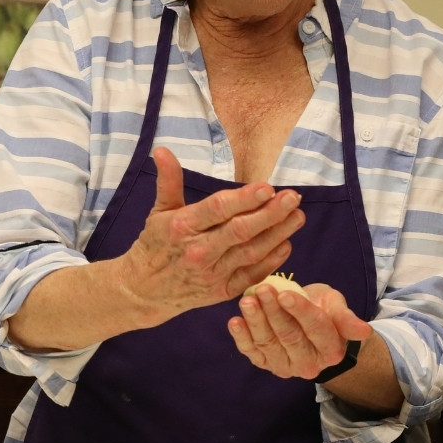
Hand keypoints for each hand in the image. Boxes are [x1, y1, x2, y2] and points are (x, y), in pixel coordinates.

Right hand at [115, 148, 304, 322]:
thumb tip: (162, 151)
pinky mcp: (222, 292)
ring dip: (278, 234)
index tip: (268, 188)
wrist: (144, 290)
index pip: (218, 210)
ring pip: (251, 253)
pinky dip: (271, 261)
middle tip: (293, 198)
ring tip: (298, 217)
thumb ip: (168, 181)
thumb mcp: (159, 211)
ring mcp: (212, 274)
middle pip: (240, 231)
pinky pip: (251, 275)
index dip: (244, 199)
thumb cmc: (155, 245)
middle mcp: (199, 251)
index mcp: (183, 227)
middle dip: (270, 214)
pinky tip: (286, 244)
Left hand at [229, 281, 372, 378]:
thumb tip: (364, 331)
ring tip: (247, 302)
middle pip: (289, 336)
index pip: (315, 328)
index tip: (285, 293)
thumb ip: (345, 317)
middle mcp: (309, 364)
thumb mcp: (336, 306)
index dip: (300, 311)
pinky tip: (234, 322)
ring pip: (268, 344)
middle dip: (274, 312)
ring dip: (255, 322)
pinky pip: (253, 354)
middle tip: (262, 290)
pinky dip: (241, 339)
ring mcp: (286, 367)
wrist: (311, 328)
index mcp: (331, 349)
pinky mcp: (267, 365)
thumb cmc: (325, 311)